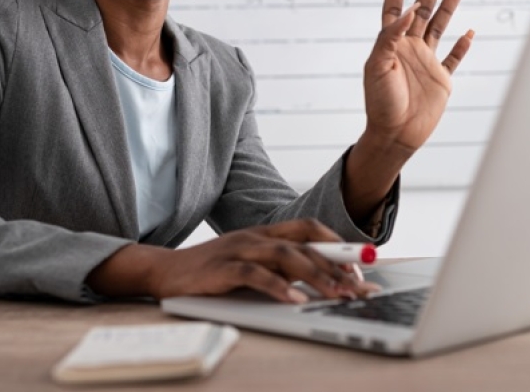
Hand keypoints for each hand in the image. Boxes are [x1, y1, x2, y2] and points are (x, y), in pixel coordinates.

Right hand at [87, 219, 374, 303]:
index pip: (310, 229)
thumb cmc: (212, 272)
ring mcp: (239, 248)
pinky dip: (278, 288)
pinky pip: (255, 275)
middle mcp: (256, 236)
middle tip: (358, 284)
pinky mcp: (223, 267)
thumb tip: (318, 282)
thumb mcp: (251, 264)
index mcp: (265, 233)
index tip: (364, 261)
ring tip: (337, 293)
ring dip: (316, 275)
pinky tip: (295, 301)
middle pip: (304, 244)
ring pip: (286, 256)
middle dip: (336, 264)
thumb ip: (280, 268)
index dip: (338, 244)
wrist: (165, 271)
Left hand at [363, 0, 472, 154]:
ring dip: (449, 6)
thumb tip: (409, 10)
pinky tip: (468, 31)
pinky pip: (454, 58)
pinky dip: (462, 45)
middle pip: (423, 8)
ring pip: (440, 26)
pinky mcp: (441, 79)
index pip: (395, 6)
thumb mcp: (378, 66)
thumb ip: (390, 36)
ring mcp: (427, 62)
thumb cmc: (380, 102)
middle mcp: (409, 47)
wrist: (394, 135)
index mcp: (391, 42)